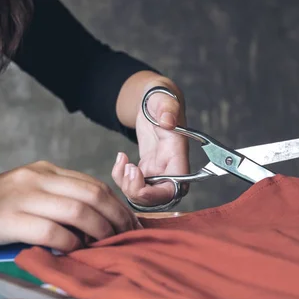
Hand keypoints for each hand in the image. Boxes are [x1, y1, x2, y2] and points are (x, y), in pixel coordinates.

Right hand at [0, 161, 141, 251]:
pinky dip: (69, 243)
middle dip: (116, 218)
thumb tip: (98, 225)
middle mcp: (37, 178)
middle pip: (92, 194)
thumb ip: (58, 201)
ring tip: (107, 247)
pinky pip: (50, 231)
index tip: (131, 226)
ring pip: (76, 210)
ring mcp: (22, 196)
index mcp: (46, 171)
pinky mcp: (8, 218)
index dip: (118, 206)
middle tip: (128, 239)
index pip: (94, 184)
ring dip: (99, 231)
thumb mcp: (29, 194)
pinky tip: (75, 252)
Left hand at [111, 79, 189, 206]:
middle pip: (159, 199)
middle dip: (138, 192)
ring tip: (122, 163)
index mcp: (178, 155)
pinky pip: (135, 186)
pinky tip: (120, 160)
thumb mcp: (161, 99)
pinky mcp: (147, 171)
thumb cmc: (159, 99)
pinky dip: (122, 179)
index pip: (175, 188)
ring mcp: (159, 172)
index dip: (156, 193)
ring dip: (127, 187)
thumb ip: (166, 108)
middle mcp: (171, 168)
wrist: (152, 102)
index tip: (136, 175)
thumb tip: (168, 121)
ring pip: (145, 196)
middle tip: (127, 170)